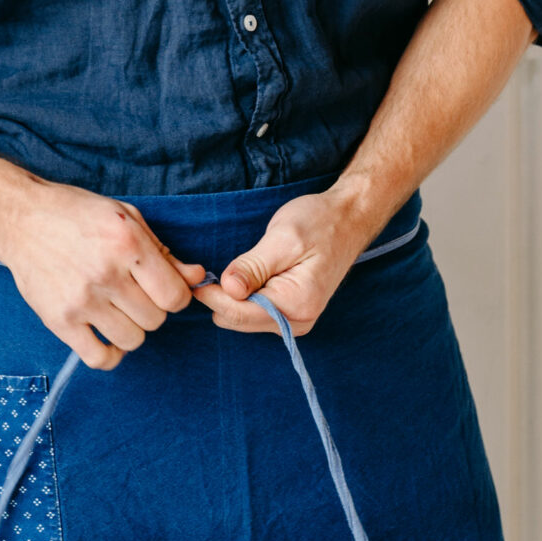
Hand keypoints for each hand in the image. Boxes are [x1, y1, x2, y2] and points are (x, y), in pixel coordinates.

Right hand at [0, 181, 205, 369]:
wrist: (21, 218)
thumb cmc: (78, 214)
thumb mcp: (126, 217)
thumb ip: (163, 251)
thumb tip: (196, 276)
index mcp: (127, 243)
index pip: (175, 296)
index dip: (176, 296)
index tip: (163, 290)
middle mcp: (106, 273)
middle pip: (155, 320)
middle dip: (151, 309)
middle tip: (133, 293)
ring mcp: (81, 300)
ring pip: (132, 340)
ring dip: (131, 329)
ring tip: (117, 310)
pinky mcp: (59, 320)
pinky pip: (99, 358)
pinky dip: (110, 354)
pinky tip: (106, 335)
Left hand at [191, 189, 371, 337]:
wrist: (348, 219)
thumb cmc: (319, 222)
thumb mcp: (283, 238)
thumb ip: (254, 267)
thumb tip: (227, 289)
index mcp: (297, 304)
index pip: (239, 313)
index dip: (212, 296)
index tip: (193, 278)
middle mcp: (297, 321)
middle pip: (238, 320)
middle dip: (221, 298)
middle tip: (207, 270)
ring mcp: (294, 320)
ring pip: (242, 319)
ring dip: (230, 298)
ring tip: (231, 269)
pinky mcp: (289, 312)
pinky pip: (253, 312)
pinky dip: (242, 297)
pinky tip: (243, 277)